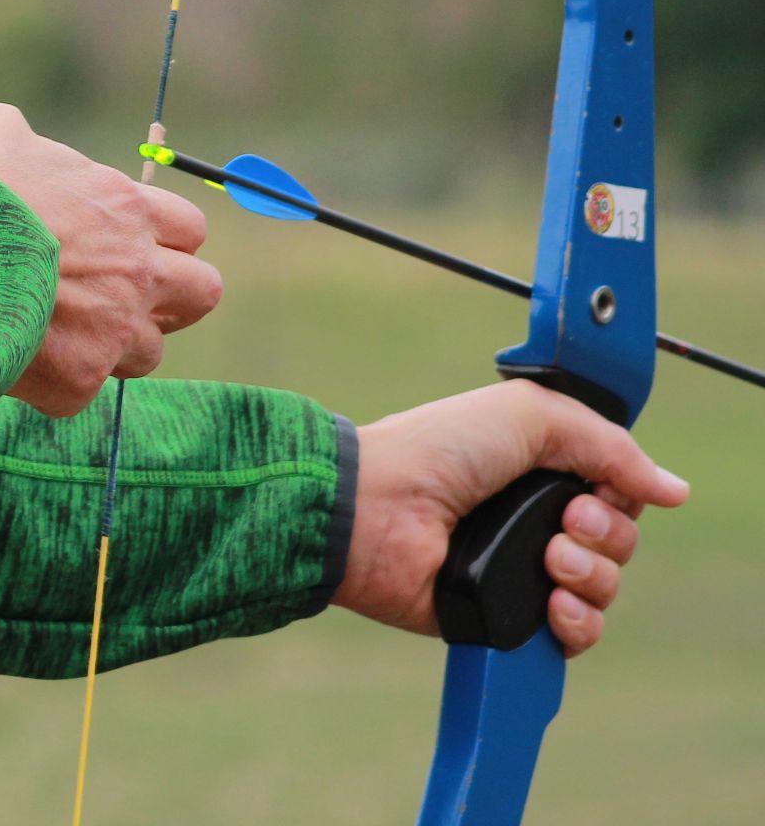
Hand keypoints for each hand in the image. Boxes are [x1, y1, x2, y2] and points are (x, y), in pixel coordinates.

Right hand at [0, 102, 219, 416]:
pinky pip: (83, 388)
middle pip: (203, 292)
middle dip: (172, 298)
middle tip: (125, 296)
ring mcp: (114, 329)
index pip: (189, 229)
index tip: (130, 246)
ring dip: (114, 344)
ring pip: (150, 352)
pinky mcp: (79, 378)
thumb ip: (25, 136)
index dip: (164, 240)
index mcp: (126, 209)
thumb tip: (20, 143)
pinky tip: (19, 356)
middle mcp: (136, 271)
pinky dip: (56, 378)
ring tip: (63, 332)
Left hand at [334, 381, 689, 654]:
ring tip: (550, 560)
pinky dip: (577, 622)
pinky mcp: (506, 619)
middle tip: (565, 520)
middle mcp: (533, 520)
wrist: (375, 511)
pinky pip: (576, 635)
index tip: (598, 486)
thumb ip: (608, 444)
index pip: (617, 491)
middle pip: (620, 540)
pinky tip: (554, 604)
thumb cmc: (438, 451)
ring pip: (604, 587)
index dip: (621, 492)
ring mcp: (519, 571)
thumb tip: (674, 490)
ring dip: (591, 574)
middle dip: (607, 532)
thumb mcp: (528, 415)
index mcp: (537, 469)